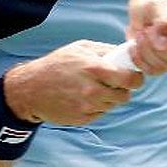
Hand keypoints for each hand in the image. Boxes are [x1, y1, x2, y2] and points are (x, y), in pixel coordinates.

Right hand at [3, 41, 143, 124]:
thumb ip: (105, 50)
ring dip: (109, 98)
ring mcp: (87, 107)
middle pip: (125, 96)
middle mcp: (93, 90)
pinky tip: (83, 97)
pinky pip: (100, 113)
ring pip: (113, 105)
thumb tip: (127, 53)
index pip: (130, 79)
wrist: (30, 89)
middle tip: (113, 83)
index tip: (134, 76)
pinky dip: (97, 106)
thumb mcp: (80, 48)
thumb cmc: (56, 65)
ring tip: (93, 88)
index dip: (136, 78)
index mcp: (95, 69)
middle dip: (123, 89)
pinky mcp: (82, 119)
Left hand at [126, 0, 166, 75]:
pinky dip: (139, 59)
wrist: (142, 12)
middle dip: (158, 45)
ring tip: (141, 34)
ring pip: (163, 66)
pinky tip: (135, 47)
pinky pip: (151, 70)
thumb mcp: (158, 6)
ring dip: (146, 51)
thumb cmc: (154, 6)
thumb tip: (164, 43)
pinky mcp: (161, 66)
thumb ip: (163, 21)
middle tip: (147, 30)